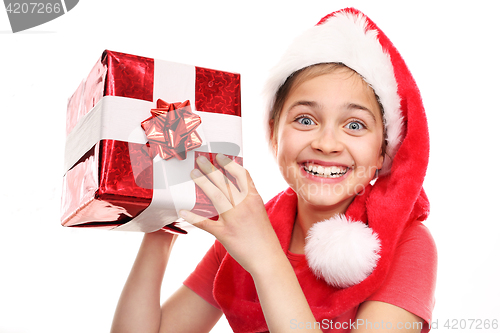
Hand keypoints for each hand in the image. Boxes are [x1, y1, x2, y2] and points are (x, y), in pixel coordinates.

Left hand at [179, 154, 281, 274]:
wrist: (268, 258)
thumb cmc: (263, 236)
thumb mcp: (259, 211)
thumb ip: (248, 198)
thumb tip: (235, 187)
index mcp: (254, 199)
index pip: (242, 175)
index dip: (230, 164)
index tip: (220, 156)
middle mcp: (244, 206)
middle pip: (225, 182)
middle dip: (211, 169)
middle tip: (200, 159)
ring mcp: (234, 219)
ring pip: (215, 196)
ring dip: (202, 183)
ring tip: (193, 174)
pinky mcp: (225, 234)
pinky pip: (206, 223)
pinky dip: (193, 216)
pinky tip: (183, 210)